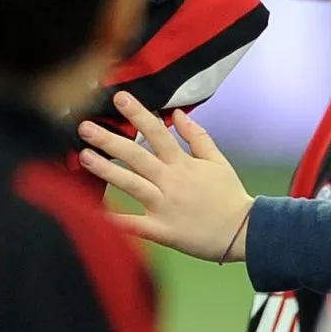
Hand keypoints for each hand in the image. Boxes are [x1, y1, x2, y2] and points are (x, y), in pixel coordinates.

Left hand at [78, 90, 254, 261]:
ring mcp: (165, 206)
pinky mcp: (163, 231)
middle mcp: (171, 182)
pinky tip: (92, 213)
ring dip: (106, 170)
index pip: (157, 133)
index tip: (119, 98)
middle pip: (137, 156)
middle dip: (109, 140)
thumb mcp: (218, 161)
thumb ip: (197, 137)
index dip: (138, 114)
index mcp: (183, 164)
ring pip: (132, 185)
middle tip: (84, 127)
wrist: (246, 233)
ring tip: (83, 156)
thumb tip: (178, 113)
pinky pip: (135, 225)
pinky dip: (115, 220)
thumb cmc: (230, 196)